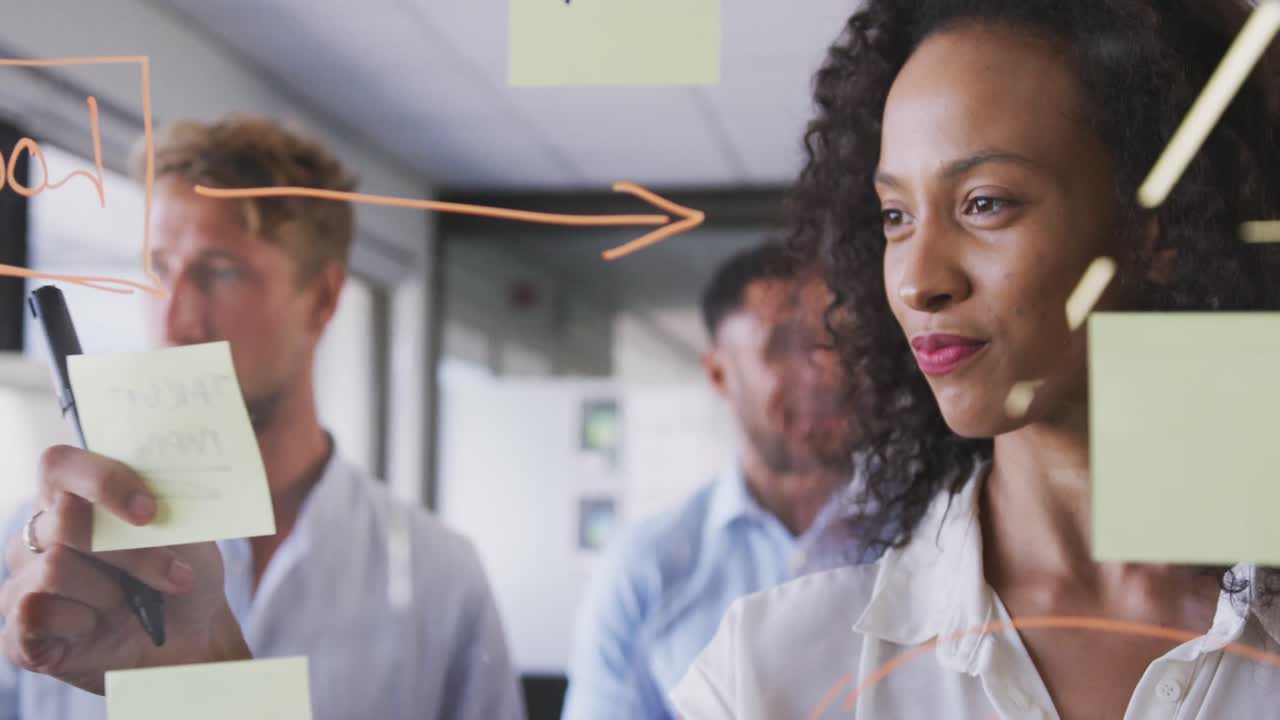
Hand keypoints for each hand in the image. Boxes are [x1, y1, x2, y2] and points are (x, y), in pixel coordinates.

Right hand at [0, 445, 250, 693]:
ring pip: (56, 567)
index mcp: (73, 498)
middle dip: (133, 553)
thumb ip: (164, 506)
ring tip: (132, 605)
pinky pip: (36, 613)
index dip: (102, 481)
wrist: (192, 635)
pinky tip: (99, 629)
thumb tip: (153, 497)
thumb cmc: (182, 573)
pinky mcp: (17, 633)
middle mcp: (37, 536)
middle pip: (66, 522)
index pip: (60, 465)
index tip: (149, 512)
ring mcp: (23, 583)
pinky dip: (84, 623)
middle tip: (174, 575)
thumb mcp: (187, 533)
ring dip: (113, 592)